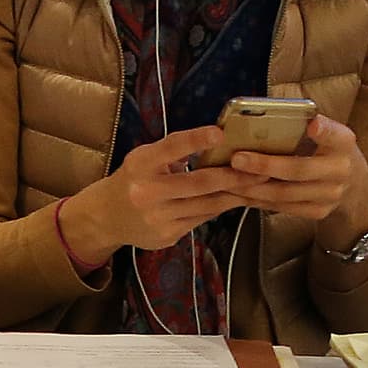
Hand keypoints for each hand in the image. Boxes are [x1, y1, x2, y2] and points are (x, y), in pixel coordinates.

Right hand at [65, 126, 262, 262]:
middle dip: (233, 176)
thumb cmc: (133, 180)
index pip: (170, 148)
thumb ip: (173, 153)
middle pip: (199, 182)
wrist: (106, 218)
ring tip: (259, 184)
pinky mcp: (167, 235)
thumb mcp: (144, 159)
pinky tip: (236, 200)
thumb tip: (217, 144)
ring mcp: (158, 217)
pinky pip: (201, 218)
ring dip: (235, 194)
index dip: (195, 140)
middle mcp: (147, 192)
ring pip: (206, 204)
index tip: (219, 132)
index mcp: (140, 165)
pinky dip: (220, 208)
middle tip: (261, 168)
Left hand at [225, 110, 367, 237]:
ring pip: (286, 193)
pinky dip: (259, 200)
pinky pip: (283, 207)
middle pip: (299, 169)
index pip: (335, 134)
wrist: (351, 182)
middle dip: (265, 165)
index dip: (324, 131)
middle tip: (237, 159)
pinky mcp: (319, 212)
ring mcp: (331, 195)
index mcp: (343, 142)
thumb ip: (302, 125)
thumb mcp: (323, 131)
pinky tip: (240, 192)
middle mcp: (341, 169)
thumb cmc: (325, 147)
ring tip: (228, 178)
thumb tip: (259, 119)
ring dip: (254, 187)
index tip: (312, 125)